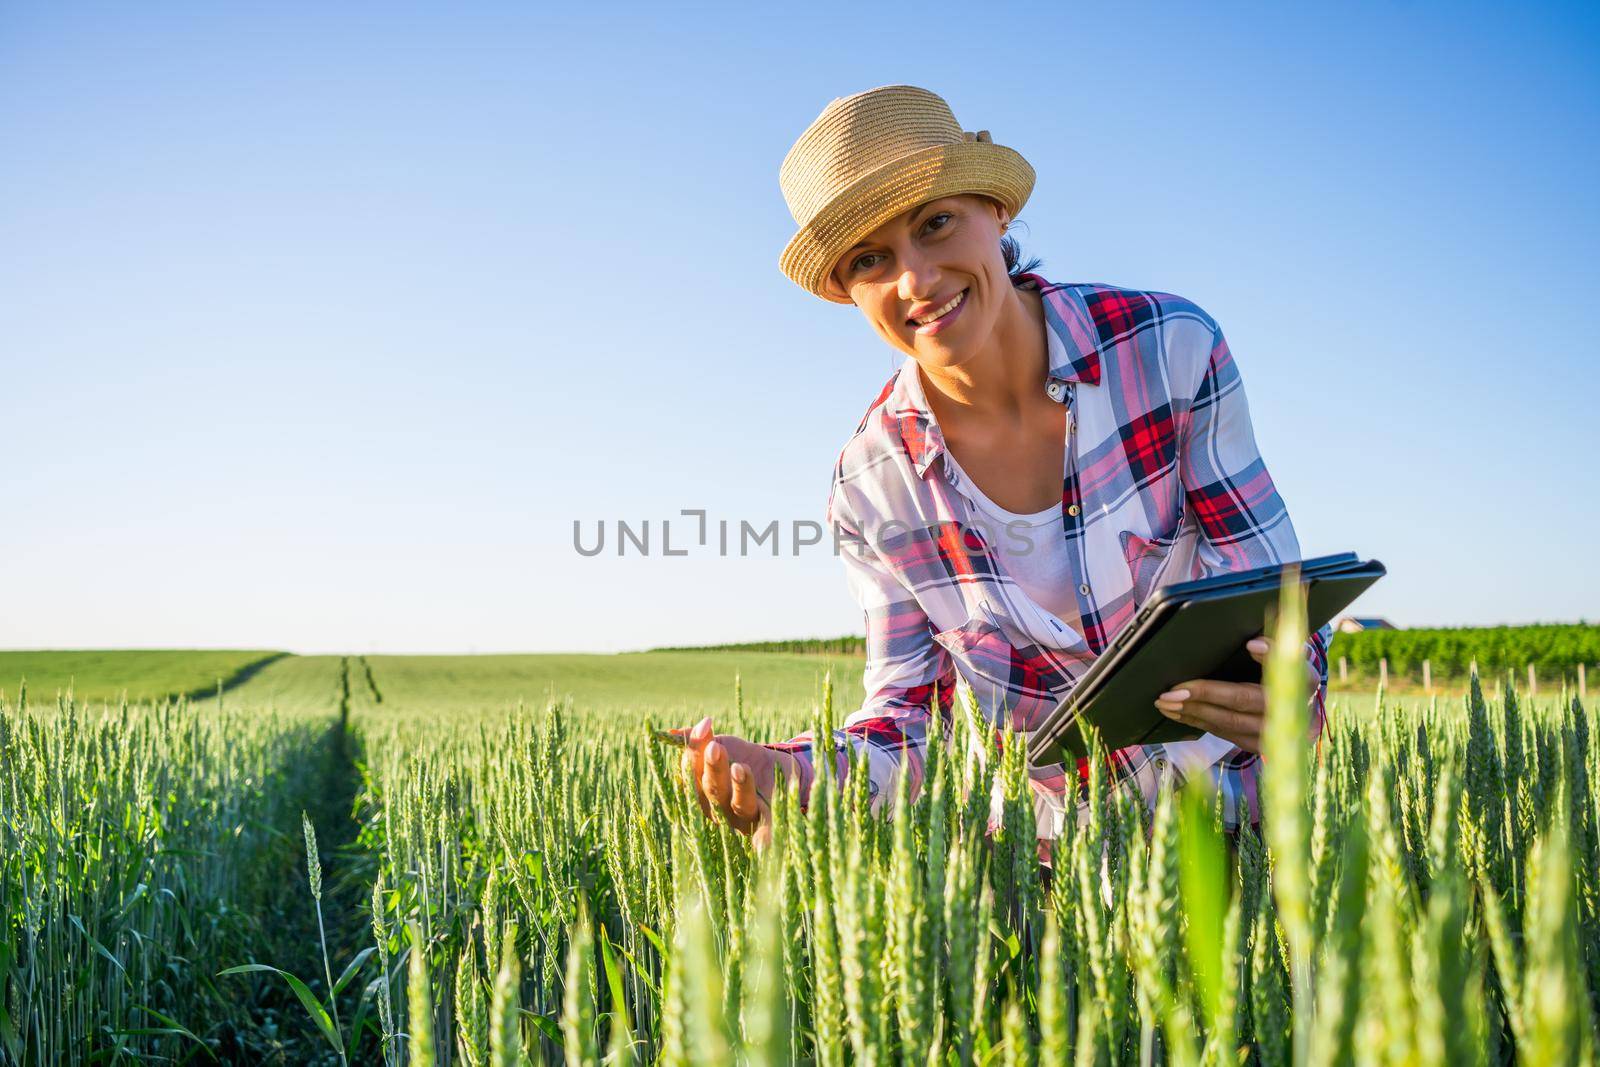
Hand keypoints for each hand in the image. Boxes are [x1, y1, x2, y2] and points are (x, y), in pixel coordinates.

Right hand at [671, 715, 797, 848]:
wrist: (779, 773)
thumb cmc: (743, 759)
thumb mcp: (725, 745)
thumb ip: (702, 739)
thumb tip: (673, 732)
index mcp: (702, 791)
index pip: (693, 772)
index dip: (695, 751)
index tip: (704, 726)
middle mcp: (720, 809)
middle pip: (714, 791)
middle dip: (714, 769)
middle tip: (716, 748)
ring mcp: (744, 819)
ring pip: (740, 805)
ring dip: (739, 788)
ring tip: (740, 768)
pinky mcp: (770, 824)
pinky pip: (767, 830)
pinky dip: (766, 836)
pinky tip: (765, 841)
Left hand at [1152, 635, 1318, 753]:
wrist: (1296, 710)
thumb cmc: (1281, 675)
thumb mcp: (1284, 655)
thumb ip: (1272, 646)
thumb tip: (1254, 643)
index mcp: (1303, 680)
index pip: (1287, 666)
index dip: (1269, 655)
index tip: (1250, 645)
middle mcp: (1292, 710)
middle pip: (1244, 700)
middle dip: (1205, 694)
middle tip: (1173, 690)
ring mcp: (1275, 733)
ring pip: (1229, 722)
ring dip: (1192, 711)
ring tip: (1165, 701)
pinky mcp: (1259, 746)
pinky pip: (1223, 734)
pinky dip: (1196, 722)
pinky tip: (1176, 713)